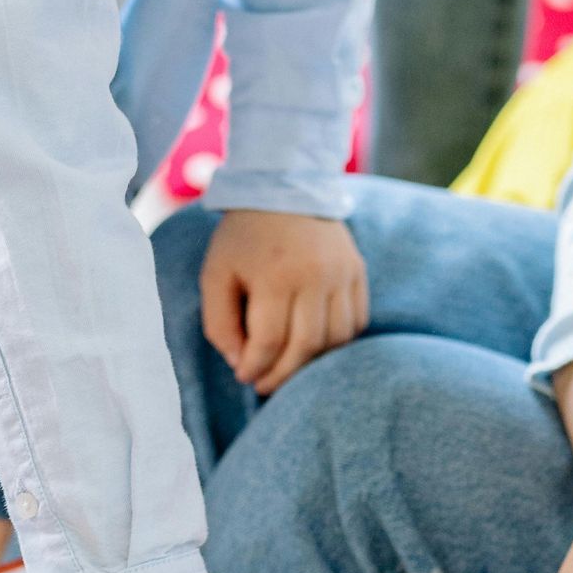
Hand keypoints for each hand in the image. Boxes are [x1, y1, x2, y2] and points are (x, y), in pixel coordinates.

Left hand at [200, 209, 368, 398]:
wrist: (284, 187)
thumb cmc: (242, 238)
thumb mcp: (215, 275)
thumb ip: (220, 324)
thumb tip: (240, 364)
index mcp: (274, 275)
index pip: (269, 341)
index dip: (255, 368)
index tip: (244, 376)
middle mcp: (315, 275)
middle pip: (306, 346)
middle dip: (283, 375)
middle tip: (265, 385)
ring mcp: (342, 273)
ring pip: (336, 339)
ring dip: (312, 362)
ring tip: (289, 366)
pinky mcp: (357, 271)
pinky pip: (356, 321)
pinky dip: (337, 341)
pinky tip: (314, 343)